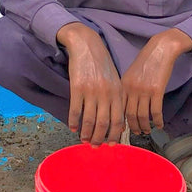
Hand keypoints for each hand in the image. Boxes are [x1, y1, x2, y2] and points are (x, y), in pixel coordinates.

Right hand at [58, 22, 123, 145]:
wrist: (86, 45)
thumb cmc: (101, 64)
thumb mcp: (115, 80)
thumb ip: (117, 99)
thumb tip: (117, 123)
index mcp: (118, 92)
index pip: (118, 120)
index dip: (114, 135)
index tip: (110, 144)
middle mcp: (106, 93)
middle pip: (104, 123)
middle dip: (100, 138)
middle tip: (95, 146)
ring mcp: (91, 91)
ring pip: (90, 119)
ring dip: (86, 133)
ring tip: (84, 140)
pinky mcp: (77, 87)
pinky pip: (75, 110)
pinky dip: (74, 121)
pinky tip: (72, 127)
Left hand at [121, 29, 191, 134]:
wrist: (160, 49)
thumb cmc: (146, 61)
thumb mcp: (131, 73)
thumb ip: (127, 89)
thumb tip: (126, 106)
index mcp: (122, 85)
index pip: (118, 108)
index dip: (119, 121)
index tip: (121, 130)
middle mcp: (131, 89)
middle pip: (129, 115)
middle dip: (132, 128)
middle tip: (136, 133)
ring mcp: (143, 90)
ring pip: (142, 116)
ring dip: (145, 127)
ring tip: (147, 131)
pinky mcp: (156, 90)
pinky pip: (156, 111)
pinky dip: (157, 121)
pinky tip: (160, 125)